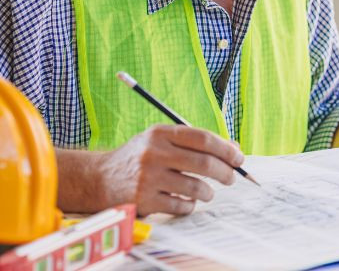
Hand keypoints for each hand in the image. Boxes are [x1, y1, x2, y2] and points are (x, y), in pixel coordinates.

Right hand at [97, 124, 243, 215]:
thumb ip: (195, 142)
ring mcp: (148, 177)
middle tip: (231, 177)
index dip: (226, 149)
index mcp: (161, 133)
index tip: (239, 158)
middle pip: (203, 163)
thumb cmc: (140, 157)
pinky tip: (189, 201)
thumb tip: (234, 148)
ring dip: (208, 192)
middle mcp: (154, 152)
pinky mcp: (144, 200)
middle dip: (225, 172)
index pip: (203, 138)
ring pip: (195, 187)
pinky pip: (180, 206)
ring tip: (208, 192)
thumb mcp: (162, 140)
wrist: (100, 178)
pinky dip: (190, 205)